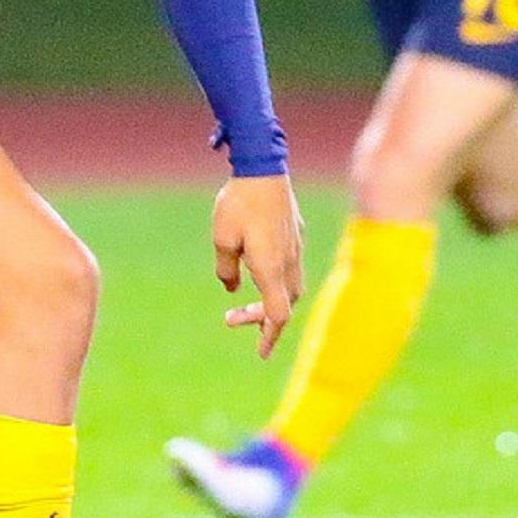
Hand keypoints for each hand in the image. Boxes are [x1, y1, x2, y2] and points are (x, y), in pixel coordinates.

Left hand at [212, 173, 304, 359]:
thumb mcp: (222, 240)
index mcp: (271, 269)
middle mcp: (288, 262)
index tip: (260, 352)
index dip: (269, 335)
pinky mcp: (295, 233)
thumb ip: (226, 269)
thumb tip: (231, 287)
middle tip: (232, 318)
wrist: (263, 165)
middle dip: (263, 319)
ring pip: (291, 286)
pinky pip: (291, 266)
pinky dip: (277, 279)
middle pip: (285, 304)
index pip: (277, 314)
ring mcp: (295, 247)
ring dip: (272, 299)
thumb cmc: (239, 203)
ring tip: (246, 299)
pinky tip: (257, 265)